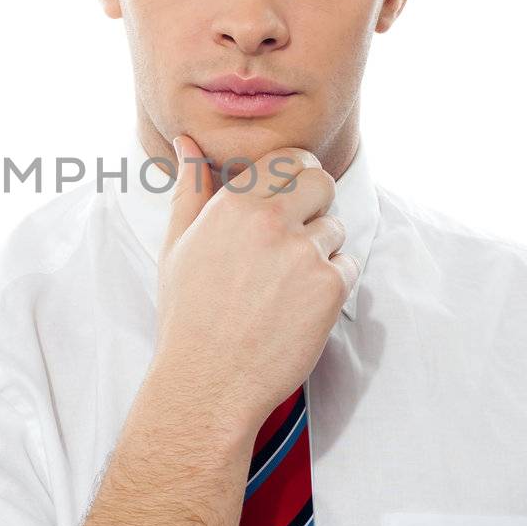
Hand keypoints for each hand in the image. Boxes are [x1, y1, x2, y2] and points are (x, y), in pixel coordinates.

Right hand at [151, 133, 359, 438]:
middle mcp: (272, 220)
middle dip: (315, 204)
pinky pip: (348, 267)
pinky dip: (331, 286)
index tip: (289, 198)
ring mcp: (304, 252)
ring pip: (336, 229)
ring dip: (320, 251)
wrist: (207, 381)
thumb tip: (187, 143)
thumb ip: (190, 188)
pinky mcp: (329, 287)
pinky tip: (297, 309)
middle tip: (293, 240)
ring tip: (284, 286)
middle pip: (322, 182)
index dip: (295, 176)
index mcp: (234, 203)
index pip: (289, 158)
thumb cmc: (188, 315)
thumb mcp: (179, 244)